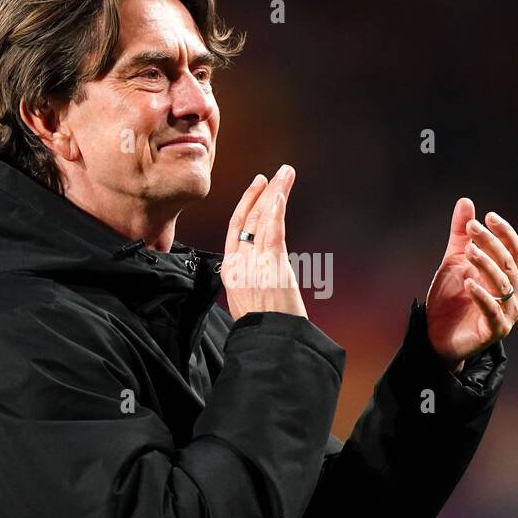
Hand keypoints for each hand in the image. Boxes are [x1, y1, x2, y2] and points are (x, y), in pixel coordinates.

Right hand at [222, 165, 307, 320]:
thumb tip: (261, 268)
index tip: (257, 187)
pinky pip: (272, 233)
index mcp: (231, 271)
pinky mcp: (270, 267)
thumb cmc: (264, 327)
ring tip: (285, 174)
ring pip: (261, 221)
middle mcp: (239, 264)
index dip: (245, 205)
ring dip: (275, 193)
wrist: (269, 343)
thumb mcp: (247, 302)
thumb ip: (250, 280)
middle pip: (248, 220)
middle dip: (262, 193)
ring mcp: (254, 264)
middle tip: (276, 173)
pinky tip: (279, 194)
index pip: (236, 229)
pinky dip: (275, 212)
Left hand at [425, 197, 517, 370]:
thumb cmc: (450, 299)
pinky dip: (481, 295)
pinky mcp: (495, 331)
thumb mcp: (454, 262)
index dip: (503, 232)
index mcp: (508, 277)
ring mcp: (507, 313)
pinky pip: (492, 310)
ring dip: (485, 265)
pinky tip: (468, 282)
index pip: (513, 250)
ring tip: (468, 251)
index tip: (488, 216)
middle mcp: (513, 294)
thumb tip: (466, 201)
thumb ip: (461, 235)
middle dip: (490, 243)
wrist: (436, 337)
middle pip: (507, 263)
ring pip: (502, 284)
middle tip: (472, 229)